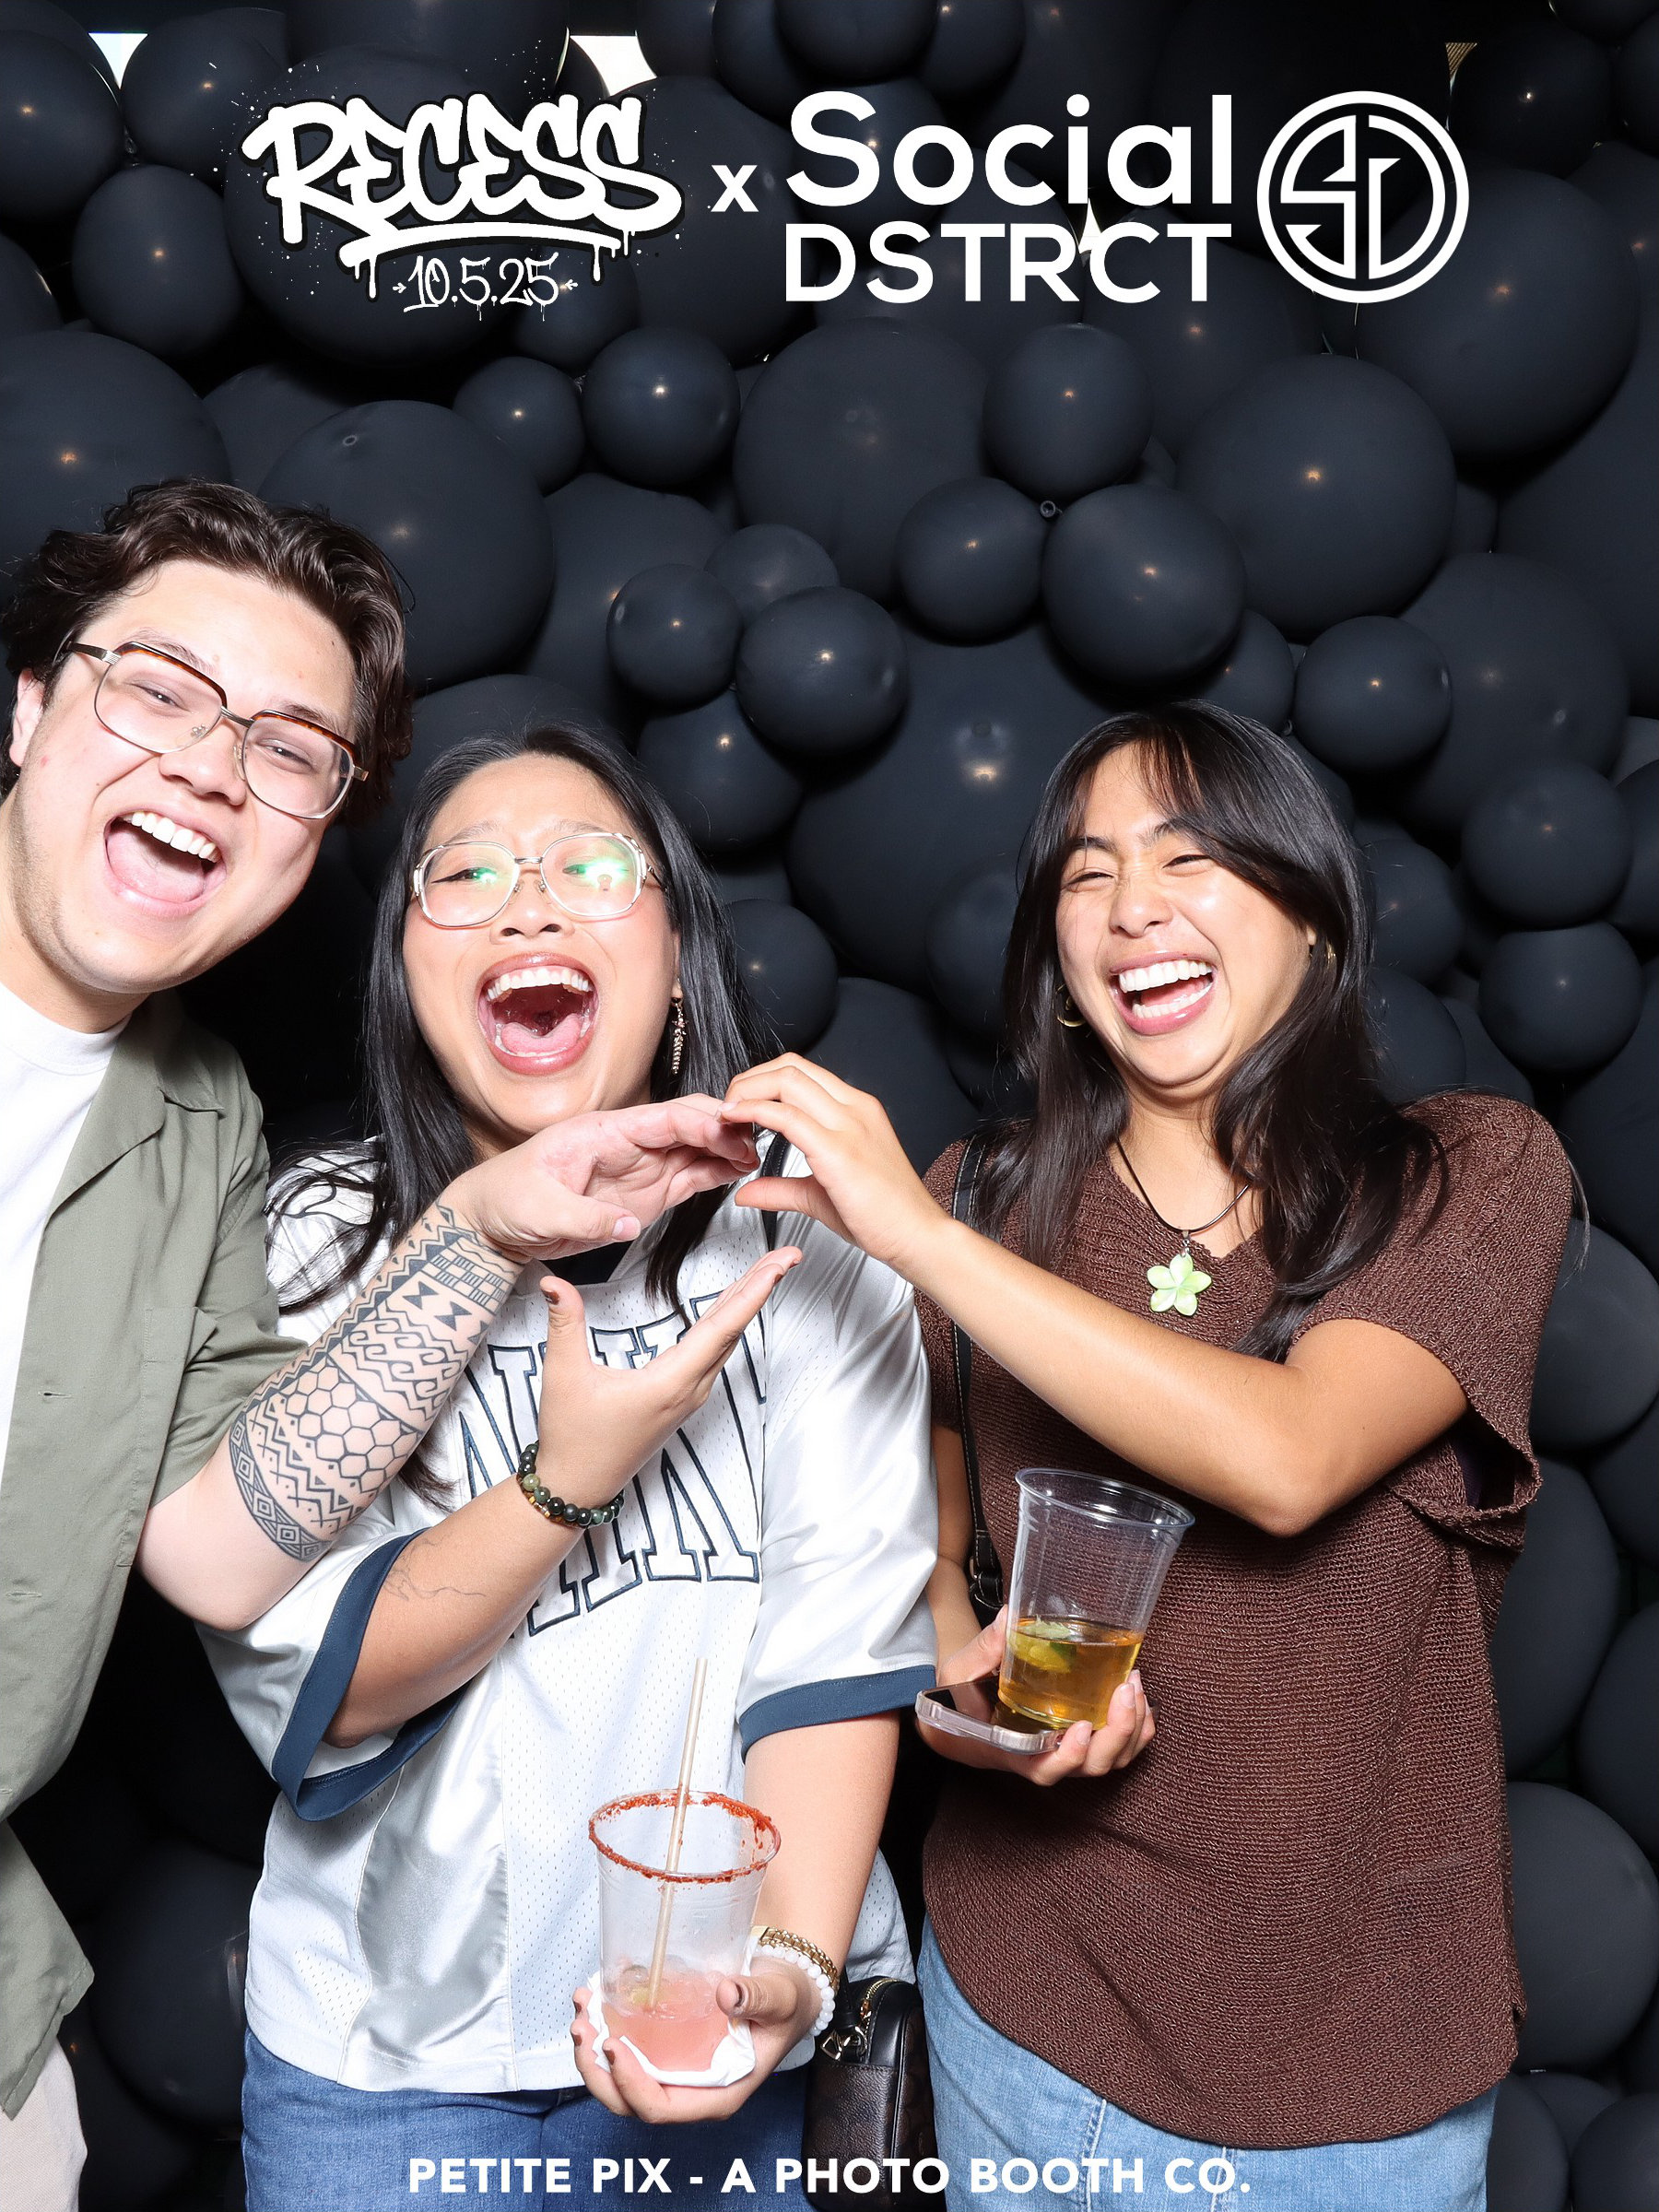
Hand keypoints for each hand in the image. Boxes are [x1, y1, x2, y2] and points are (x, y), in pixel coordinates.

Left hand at [449, 1098, 759, 1263]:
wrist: (494, 1223)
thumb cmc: (507, 1200)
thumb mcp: (539, 1210)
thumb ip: (585, 1217)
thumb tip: (626, 1226)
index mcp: (601, 1132)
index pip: (663, 1118)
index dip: (701, 1122)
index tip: (731, 1132)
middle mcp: (627, 1144)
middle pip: (688, 1125)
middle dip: (726, 1129)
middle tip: (756, 1144)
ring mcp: (640, 1168)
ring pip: (696, 1149)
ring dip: (727, 1150)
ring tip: (758, 1159)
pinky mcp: (645, 1193)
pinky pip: (689, 1178)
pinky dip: (717, 1173)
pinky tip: (739, 1172)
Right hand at [534, 1247, 800, 1505]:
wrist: (576, 1485)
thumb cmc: (573, 1437)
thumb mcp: (564, 1375)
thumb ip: (565, 1323)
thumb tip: (554, 1281)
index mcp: (670, 1382)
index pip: (722, 1328)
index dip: (753, 1292)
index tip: (780, 1266)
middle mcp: (689, 1389)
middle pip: (733, 1330)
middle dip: (761, 1288)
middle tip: (786, 1256)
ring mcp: (688, 1396)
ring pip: (726, 1343)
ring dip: (746, 1305)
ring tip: (765, 1271)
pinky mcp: (681, 1400)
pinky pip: (714, 1355)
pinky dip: (727, 1325)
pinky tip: (729, 1309)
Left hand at [570, 1964, 817, 2122]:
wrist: (786, 1989)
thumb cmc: (786, 2001)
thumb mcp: (781, 1997)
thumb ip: (759, 1996)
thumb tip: (727, 1994)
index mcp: (716, 2093)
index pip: (661, 2109)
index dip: (631, 2085)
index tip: (615, 2046)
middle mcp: (690, 2091)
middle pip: (628, 2102)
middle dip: (597, 2069)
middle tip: (583, 2025)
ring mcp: (674, 2072)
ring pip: (619, 2080)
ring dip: (591, 2049)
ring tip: (582, 2007)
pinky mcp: (664, 2050)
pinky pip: (625, 2053)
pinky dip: (602, 2030)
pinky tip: (594, 1999)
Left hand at [721, 1056, 944, 1276]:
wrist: (918, 1237)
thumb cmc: (884, 1216)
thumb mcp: (821, 1195)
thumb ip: (781, 1188)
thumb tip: (748, 1191)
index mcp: (857, 1110)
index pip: (802, 1072)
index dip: (762, 1081)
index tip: (740, 1104)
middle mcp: (855, 1108)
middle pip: (790, 1067)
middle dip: (749, 1080)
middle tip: (727, 1107)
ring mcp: (849, 1125)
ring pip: (787, 1080)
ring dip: (747, 1092)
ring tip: (727, 1116)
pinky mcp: (839, 1150)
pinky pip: (788, 1117)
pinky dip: (754, 1113)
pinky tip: (737, 1124)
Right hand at [919, 1609, 1155, 1786]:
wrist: (961, 1716)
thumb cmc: (961, 1700)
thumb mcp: (960, 1673)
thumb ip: (986, 1648)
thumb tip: (1010, 1617)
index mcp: (1014, 1748)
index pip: (1046, 1767)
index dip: (1070, 1756)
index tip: (1083, 1728)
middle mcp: (1046, 1756)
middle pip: (1091, 1765)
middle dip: (1118, 1733)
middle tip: (1125, 1691)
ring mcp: (1067, 1751)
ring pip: (1111, 1760)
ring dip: (1132, 1729)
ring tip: (1135, 1686)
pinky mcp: (1082, 1740)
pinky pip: (1119, 1748)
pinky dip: (1137, 1729)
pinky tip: (1140, 1698)